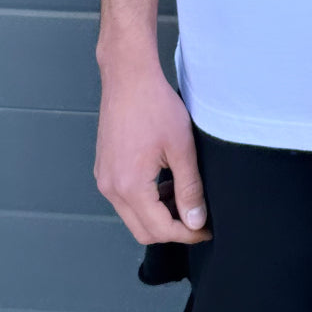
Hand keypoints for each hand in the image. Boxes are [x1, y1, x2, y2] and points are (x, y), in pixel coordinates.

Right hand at [93, 64, 211, 246]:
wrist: (129, 78)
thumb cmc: (156, 106)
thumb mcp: (182, 149)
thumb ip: (189, 189)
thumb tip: (196, 221)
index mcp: (130, 186)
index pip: (160, 229)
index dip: (187, 234)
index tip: (207, 229)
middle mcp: (110, 188)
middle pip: (143, 230)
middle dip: (173, 230)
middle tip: (199, 218)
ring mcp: (104, 179)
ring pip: (133, 216)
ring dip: (159, 215)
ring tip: (185, 196)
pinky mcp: (104, 168)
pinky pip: (125, 199)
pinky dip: (147, 200)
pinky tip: (166, 182)